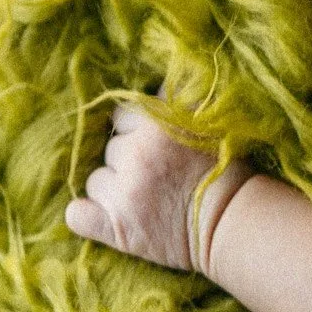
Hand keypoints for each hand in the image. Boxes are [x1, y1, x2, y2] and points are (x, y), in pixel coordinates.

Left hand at [64, 99, 253, 274]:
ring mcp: (125, 191)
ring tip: (144, 201)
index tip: (154, 145)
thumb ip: (175, 98)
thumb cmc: (226, 172)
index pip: (122, 115)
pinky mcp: (117, 227)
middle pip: (110, 147)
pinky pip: (77, 214)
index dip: (136, 130)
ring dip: (112, 188)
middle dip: (127, 159)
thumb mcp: (205, 120)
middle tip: (156, 176)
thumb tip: (151, 84)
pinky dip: (86, 216)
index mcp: (158, 122)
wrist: (234, 223)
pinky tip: (104, 217)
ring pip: (95, 179)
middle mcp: (138, 153)